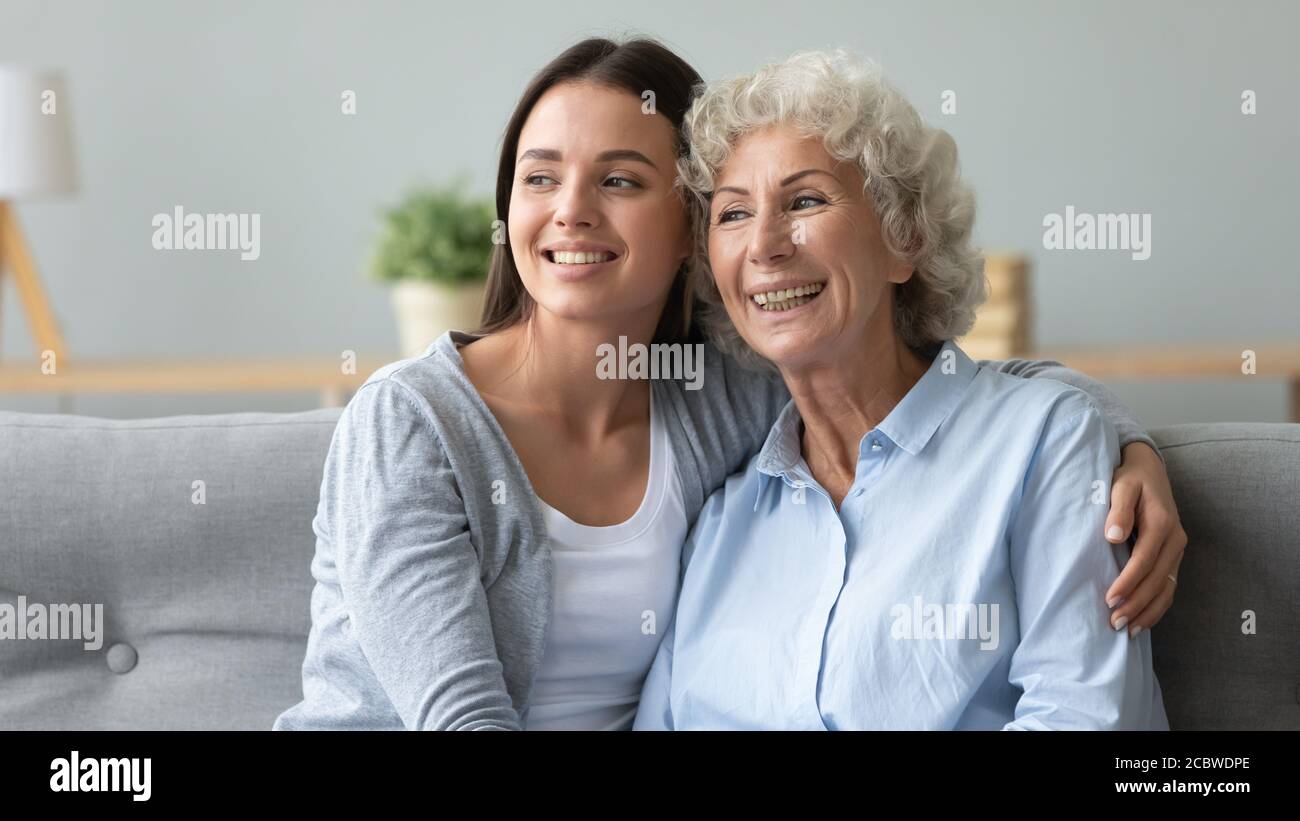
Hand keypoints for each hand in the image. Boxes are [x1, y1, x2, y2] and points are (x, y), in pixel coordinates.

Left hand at [1104, 442, 1186, 637]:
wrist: (1149, 471)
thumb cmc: (1130, 479)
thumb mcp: (1121, 486)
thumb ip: (1118, 510)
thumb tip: (1112, 536)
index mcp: (1162, 523)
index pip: (1144, 560)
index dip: (1128, 582)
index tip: (1110, 599)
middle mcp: (1175, 540)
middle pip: (1157, 580)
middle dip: (1137, 604)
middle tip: (1115, 623)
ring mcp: (1177, 551)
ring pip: (1166, 588)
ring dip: (1148, 611)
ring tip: (1127, 630)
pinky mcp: (1173, 557)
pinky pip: (1168, 587)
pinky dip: (1157, 607)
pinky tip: (1142, 622)